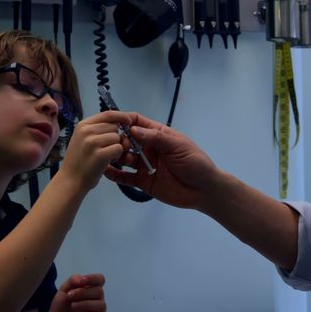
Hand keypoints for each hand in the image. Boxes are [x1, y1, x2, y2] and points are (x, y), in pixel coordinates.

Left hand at [40, 273, 109, 311]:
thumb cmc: (61, 307)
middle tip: (69, 296)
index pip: (100, 280)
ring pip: (101, 305)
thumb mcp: (63, 290)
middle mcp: (97, 301)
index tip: (80, 281)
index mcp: (91, 290)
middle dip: (83, 292)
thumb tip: (81, 278)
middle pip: (99, 291)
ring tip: (72, 306)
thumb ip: (72, 280)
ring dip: (85, 303)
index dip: (93, 278)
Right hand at [57, 111, 130, 189]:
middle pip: (114, 126)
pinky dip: (117, 155)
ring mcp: (93, 142)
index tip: (128, 120)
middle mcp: (87, 131)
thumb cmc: (78, 161)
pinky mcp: (100, 154)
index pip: (107, 114)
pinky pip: (118, 148)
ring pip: (118, 137)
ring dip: (116, 147)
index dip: (121, 116)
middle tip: (106, 148)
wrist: (70, 181)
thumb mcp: (83, 139)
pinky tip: (107, 161)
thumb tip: (118, 122)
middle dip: (116, 137)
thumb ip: (97, 129)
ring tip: (104, 156)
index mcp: (83, 125)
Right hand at [104, 113, 221, 209]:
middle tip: (116, 145)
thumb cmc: (195, 163)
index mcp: (158, 135)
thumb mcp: (178, 146)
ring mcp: (145, 165)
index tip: (113, 123)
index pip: (137, 122)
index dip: (124, 121)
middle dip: (119, 140)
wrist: (204, 190)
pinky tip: (106, 171)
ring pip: (124, 158)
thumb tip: (133, 129)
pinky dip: (115, 174)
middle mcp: (149, 148)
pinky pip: (125, 177)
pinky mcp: (143, 181)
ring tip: (113, 157)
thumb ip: (156, 138)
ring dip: (116, 156)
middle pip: (127, 140)